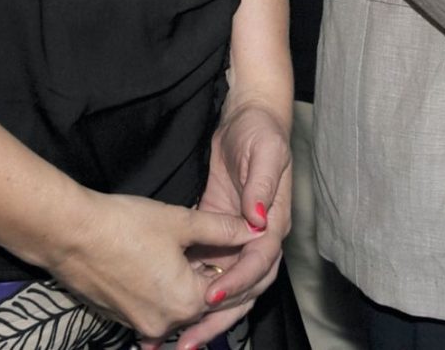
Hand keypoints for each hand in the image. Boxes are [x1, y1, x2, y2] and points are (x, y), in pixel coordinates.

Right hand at [43, 191, 258, 344]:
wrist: (69, 235)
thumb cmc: (125, 225)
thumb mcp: (181, 222)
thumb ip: (223, 229)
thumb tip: (254, 228)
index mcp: (187, 302)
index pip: (230, 292)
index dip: (241, 268)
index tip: (244, 249)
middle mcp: (166, 323)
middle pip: (205, 305)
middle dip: (218, 281)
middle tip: (223, 255)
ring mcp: (140, 325)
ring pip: (180, 310)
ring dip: (191, 289)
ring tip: (196, 260)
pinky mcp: (121, 319)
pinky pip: (155, 312)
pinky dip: (166, 295)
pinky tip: (167, 272)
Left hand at [164, 99, 293, 349]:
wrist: (249, 117)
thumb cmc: (261, 131)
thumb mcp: (265, 152)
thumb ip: (261, 186)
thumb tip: (256, 219)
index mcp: (273, 222)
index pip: (258, 263)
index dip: (236, 283)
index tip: (208, 298)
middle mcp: (259, 239)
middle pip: (244, 290)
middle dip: (219, 319)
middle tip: (189, 342)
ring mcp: (238, 241)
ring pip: (225, 289)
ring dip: (204, 318)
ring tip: (177, 342)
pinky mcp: (218, 237)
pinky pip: (209, 273)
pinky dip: (193, 294)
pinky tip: (171, 311)